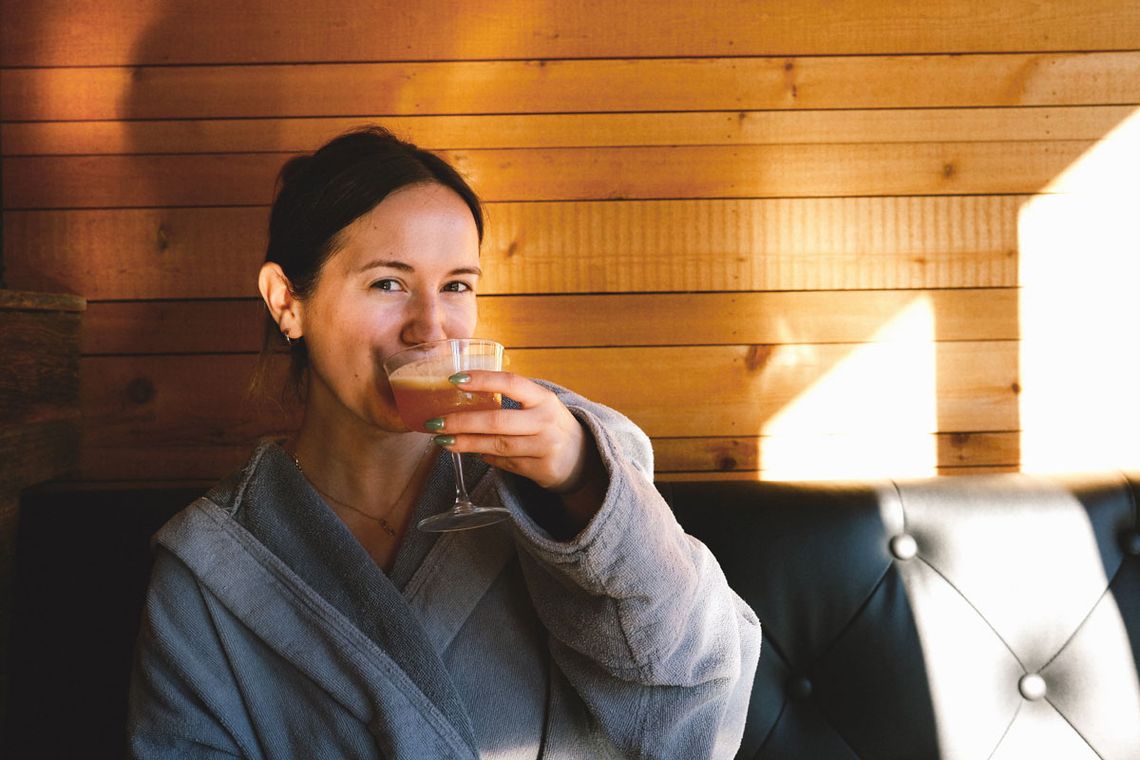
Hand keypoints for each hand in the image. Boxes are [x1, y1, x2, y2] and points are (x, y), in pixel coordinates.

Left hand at [429, 371, 601, 494]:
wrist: (582, 458)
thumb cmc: (549, 425)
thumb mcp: (539, 405)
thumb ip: (511, 399)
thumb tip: (463, 394)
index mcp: (544, 398)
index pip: (512, 383)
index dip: (483, 380)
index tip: (454, 380)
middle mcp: (546, 421)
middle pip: (497, 421)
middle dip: (462, 422)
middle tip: (435, 423)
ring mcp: (545, 447)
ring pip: (497, 446)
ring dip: (466, 444)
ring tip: (443, 441)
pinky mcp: (541, 469)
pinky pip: (505, 463)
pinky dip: (485, 457)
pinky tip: (471, 452)